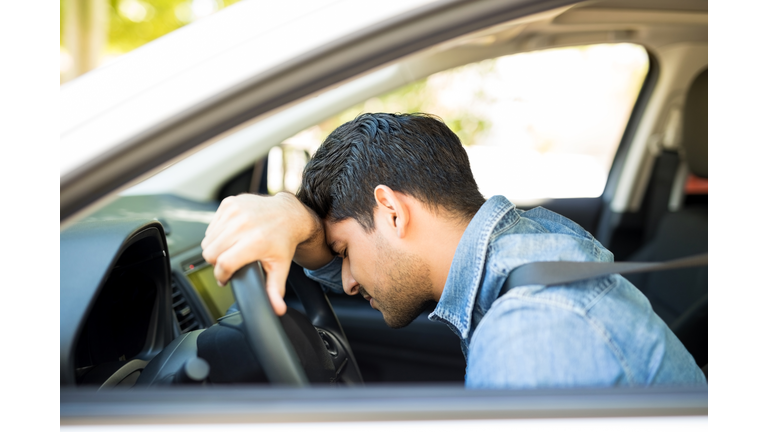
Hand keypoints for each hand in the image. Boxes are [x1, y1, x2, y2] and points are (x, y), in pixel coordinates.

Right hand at [201, 192, 327, 314]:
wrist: (288, 213)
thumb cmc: (284, 240)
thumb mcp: (281, 267)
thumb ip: (275, 290)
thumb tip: (277, 310)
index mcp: (254, 241)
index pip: (223, 264)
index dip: (221, 276)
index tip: (226, 279)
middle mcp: (243, 224)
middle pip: (211, 253)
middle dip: (218, 263)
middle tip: (231, 263)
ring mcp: (234, 211)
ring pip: (208, 240)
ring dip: (216, 249)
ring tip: (231, 250)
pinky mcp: (229, 204)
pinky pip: (211, 226)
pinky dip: (217, 234)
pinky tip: (232, 236)